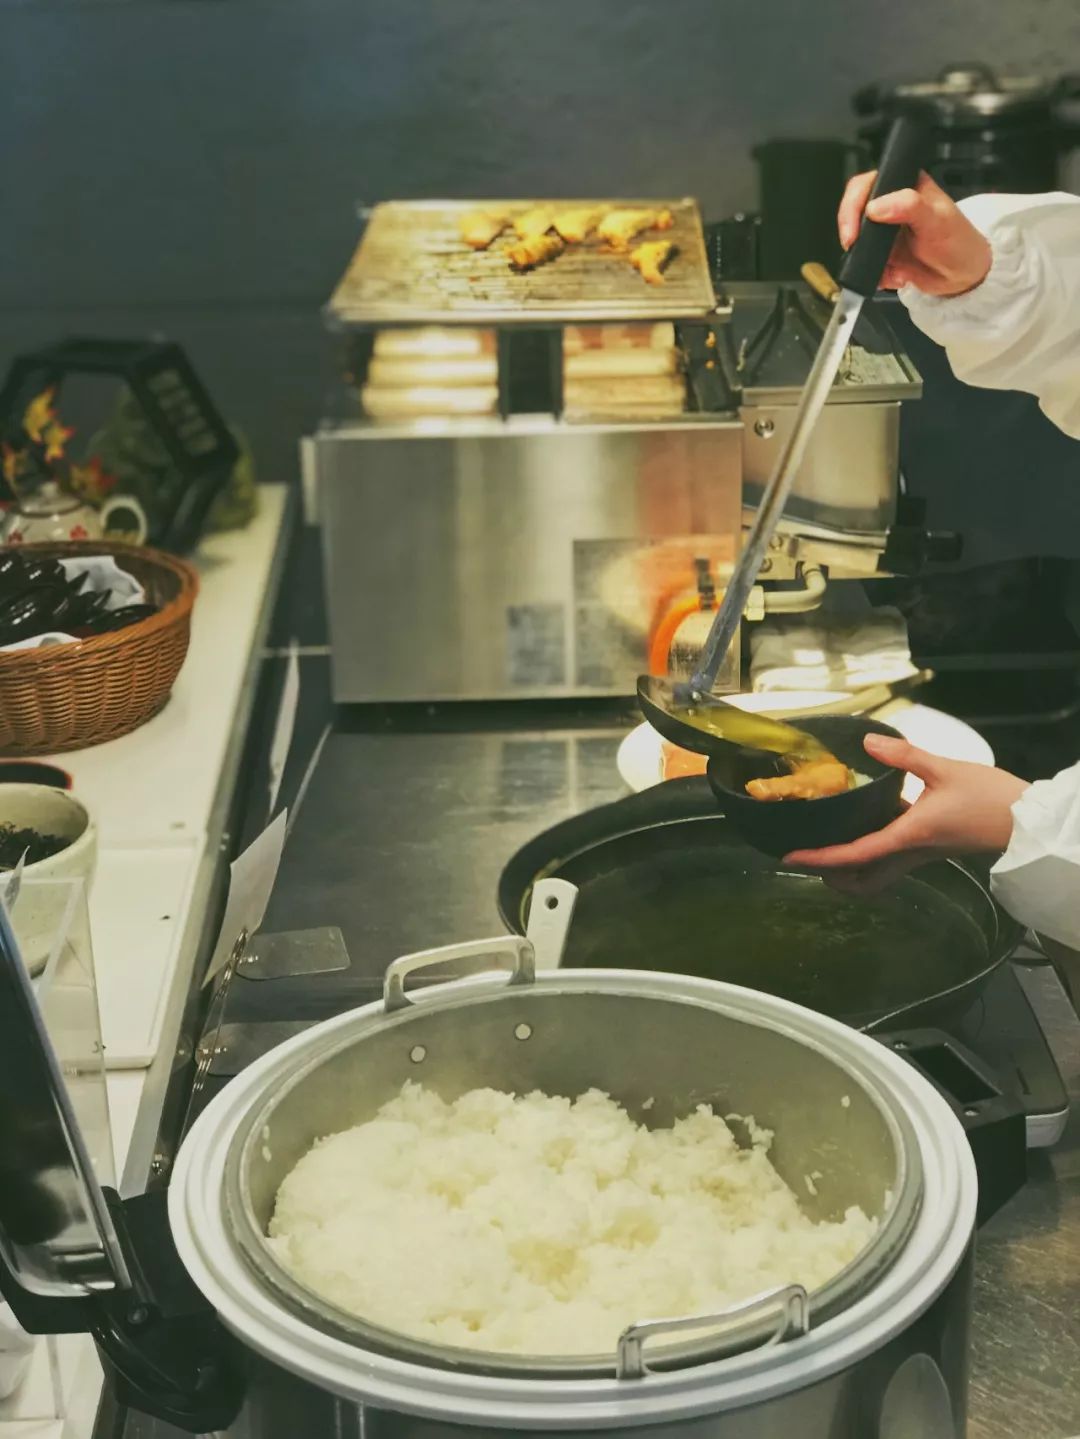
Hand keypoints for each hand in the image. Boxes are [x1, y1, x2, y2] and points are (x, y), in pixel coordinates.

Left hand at [783, 735, 1028, 894]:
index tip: (791, 857)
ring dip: (849, 871)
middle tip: (806, 858)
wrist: (1025, 820)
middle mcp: (910, 853)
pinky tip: (865, 825)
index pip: (855, 855)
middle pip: (861, 883)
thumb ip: (903, 756)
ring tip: (826, 846)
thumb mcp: (944, 769)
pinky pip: (891, 860)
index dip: (820, 859)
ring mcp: (920, 855)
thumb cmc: (989, 798)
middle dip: (831, 877)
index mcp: (907, 836)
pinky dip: (869, 853)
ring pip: (876, 877)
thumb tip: (869, 741)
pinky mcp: (930, 849)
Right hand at [837, 170, 992, 295]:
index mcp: (904, 185)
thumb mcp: (937, 220)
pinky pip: (865, 264)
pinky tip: (896, 277)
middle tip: (856, 251)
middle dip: (854, 236)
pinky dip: (876, 275)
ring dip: (866, 260)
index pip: (866, 185)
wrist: (964, 277)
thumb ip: (909, 206)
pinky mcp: (883, 254)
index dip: (853, 205)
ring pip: (857, 242)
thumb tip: (873, 208)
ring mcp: (885, 231)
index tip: (853, 232)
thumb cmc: (958, 242)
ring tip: (890, 270)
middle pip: (854, 212)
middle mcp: (891, 205)